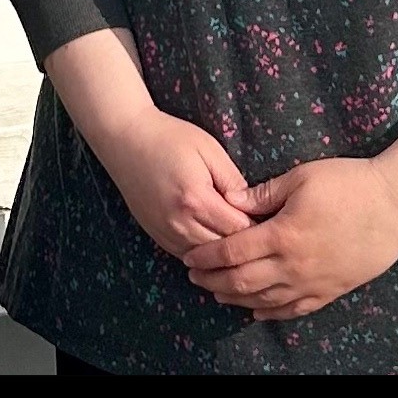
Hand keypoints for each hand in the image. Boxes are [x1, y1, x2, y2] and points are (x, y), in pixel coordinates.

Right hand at [83, 106, 263, 258]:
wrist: (124, 138)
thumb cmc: (169, 137)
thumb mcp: (210, 150)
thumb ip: (235, 181)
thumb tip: (254, 207)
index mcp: (197, 200)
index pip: (240, 230)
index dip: (260, 229)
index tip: (274, 224)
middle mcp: (179, 222)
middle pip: (224, 250)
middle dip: (245, 246)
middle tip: (264, 238)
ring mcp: (165, 231)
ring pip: (205, 259)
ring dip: (224, 254)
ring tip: (243, 246)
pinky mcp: (156, 234)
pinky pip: (186, 255)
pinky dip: (204, 254)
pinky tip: (216, 245)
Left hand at [180, 158, 397, 321]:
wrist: (397, 204)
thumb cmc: (348, 184)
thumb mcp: (301, 178)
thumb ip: (262, 193)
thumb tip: (229, 199)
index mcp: (282, 235)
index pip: (231, 252)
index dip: (206, 256)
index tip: (189, 256)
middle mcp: (294, 265)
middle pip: (241, 281)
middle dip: (212, 280)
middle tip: (194, 277)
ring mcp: (314, 281)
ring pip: (265, 299)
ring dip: (236, 298)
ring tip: (217, 292)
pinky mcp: (333, 290)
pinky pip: (296, 309)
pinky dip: (271, 312)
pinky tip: (257, 310)